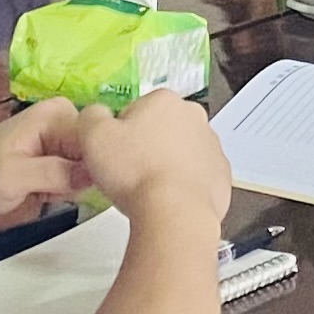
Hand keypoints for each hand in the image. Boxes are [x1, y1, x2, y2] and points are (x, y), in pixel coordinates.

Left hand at [0, 98, 90, 228]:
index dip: (93, 167)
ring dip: (71, 184)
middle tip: (50, 190)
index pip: (98, 139)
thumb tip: (93, 172)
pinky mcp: (59, 148)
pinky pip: (79, 170)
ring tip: (44, 190)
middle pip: (97, 152)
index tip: (71, 186)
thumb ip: (54, 173)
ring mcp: (63, 132)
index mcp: (57, 114)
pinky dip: (66, 185)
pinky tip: (46, 190)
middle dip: (80, 177)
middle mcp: (66, 116)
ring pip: (90, 164)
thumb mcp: (14, 178)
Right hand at [75, 87, 230, 224]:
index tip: (115, 155)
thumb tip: (96, 114)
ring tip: (148, 190)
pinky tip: (169, 199)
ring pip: (180, 153)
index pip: (134, 111)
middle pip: (160, 130)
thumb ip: (91, 116)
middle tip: (129, 173)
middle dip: (145, 147)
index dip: (119, 134)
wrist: (175, 212)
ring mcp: (212, 145)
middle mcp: (194, 116)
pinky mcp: (222, 174)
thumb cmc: (135, 172)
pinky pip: (197, 176)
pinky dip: (184, 185)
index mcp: (164, 100)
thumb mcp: (93, 136)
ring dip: (165, 166)